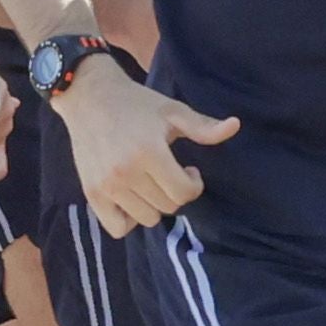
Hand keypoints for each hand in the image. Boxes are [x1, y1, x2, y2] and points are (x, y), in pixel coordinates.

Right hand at [58, 61, 237, 232]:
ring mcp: (106, 186)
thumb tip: (235, 126)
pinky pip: (117, 228)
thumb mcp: (173, 110)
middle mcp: (126, 172)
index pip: (184, 193)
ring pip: (146, 219)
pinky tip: (132, 199)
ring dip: (154, 204)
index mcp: (149, 151)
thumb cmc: (136, 103)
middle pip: (167, 207)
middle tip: (169, 173)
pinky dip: (129, 220)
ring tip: (150, 183)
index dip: (194, 185)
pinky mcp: (91, 193)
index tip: (189, 169)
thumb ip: (204, 126)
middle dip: (175, 193)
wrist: (89, 96)